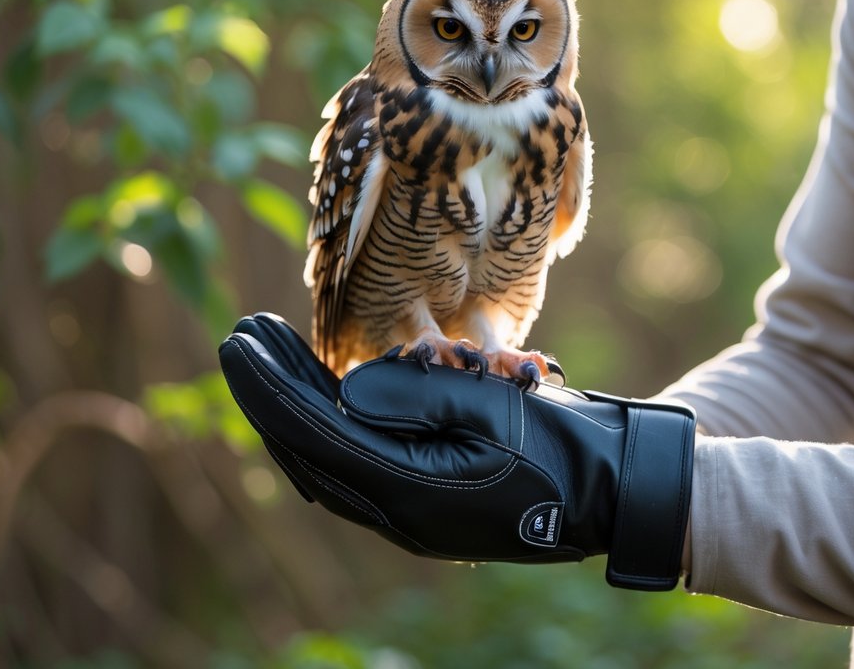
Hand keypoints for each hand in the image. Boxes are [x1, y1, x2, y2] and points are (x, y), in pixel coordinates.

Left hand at [218, 313, 696, 589]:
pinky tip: (321, 392)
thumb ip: (415, 397)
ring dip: (294, 406)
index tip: (239, 338)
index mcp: (410, 493)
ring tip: (271, 354)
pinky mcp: (425, 506)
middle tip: (242, 336)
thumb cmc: (562, 443)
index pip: (314, 434)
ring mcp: (410, 516)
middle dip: (270, 391)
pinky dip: (327, 425)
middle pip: (308, 450)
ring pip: (327, 459)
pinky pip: (355, 466)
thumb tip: (347, 390)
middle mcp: (398, 515)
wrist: (614, 491)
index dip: (269, 385)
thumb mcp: (493, 407)